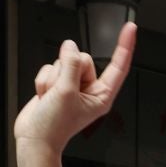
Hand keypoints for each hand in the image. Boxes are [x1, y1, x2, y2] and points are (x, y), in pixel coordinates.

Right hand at [15, 28, 136, 152]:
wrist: (34, 138)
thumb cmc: (54, 126)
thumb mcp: (66, 92)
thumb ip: (70, 65)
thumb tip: (69, 46)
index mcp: (101, 95)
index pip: (118, 66)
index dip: (125, 46)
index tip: (131, 28)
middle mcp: (89, 89)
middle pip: (82, 59)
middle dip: (66, 71)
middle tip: (60, 91)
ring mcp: (73, 85)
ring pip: (64, 62)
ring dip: (52, 78)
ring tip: (51, 97)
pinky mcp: (57, 83)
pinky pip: (50, 67)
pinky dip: (43, 80)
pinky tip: (44, 96)